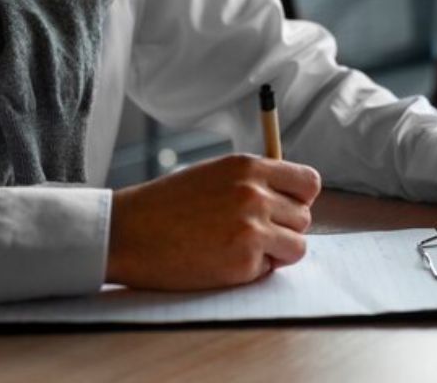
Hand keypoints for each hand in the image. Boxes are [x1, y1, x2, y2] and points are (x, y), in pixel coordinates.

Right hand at [107, 154, 321, 290]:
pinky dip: (253, 271)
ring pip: (297, 245)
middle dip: (284, 228)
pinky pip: (270, 270)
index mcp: (249, 167)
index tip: (285, 208)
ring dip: (275, 251)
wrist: (127, 233)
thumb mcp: (214, 174)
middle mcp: (255, 194)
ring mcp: (252, 229)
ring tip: (238, 247)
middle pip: (304, 217)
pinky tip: (222, 261)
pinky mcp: (243, 262)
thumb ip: (253, 181)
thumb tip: (291, 195)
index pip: (309, 182)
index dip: (300, 199)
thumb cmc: (167, 205)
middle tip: (250, 233)